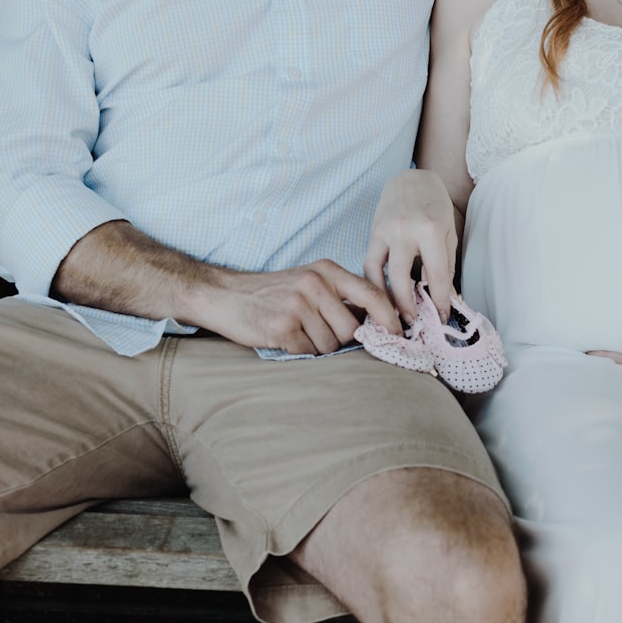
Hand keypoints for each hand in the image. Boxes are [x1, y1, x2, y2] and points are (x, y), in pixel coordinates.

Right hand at [194, 259, 400, 355]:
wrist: (224, 295)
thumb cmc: (271, 293)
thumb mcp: (308, 281)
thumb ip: (339, 295)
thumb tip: (377, 321)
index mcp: (326, 270)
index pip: (371, 293)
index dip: (389, 317)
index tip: (397, 333)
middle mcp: (314, 284)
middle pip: (351, 329)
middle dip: (340, 339)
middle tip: (317, 332)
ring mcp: (297, 305)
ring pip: (330, 344)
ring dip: (317, 347)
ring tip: (297, 332)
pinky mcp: (282, 327)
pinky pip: (308, 352)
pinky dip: (300, 351)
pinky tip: (284, 338)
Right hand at [364, 168, 458, 323]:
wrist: (412, 180)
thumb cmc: (435, 207)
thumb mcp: (448, 234)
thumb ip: (445, 265)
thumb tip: (444, 297)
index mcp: (430, 231)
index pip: (436, 275)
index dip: (440, 301)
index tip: (442, 318)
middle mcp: (405, 231)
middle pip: (403, 279)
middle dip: (409, 306)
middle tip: (413, 323)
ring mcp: (385, 232)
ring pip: (380, 273)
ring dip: (386, 298)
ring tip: (393, 315)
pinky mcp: (373, 233)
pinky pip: (369, 263)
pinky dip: (374, 282)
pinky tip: (380, 295)